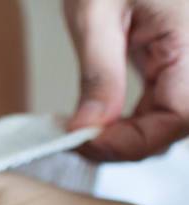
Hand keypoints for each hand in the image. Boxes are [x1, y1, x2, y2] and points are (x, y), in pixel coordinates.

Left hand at [65, 0, 188, 160]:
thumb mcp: (94, 13)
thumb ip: (98, 75)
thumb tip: (88, 127)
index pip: (177, 118)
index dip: (129, 142)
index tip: (81, 140)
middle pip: (175, 126)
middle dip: (124, 143)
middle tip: (74, 138)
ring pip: (169, 122)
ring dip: (126, 135)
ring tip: (81, 129)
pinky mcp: (180, 62)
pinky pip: (164, 104)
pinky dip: (131, 120)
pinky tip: (100, 117)